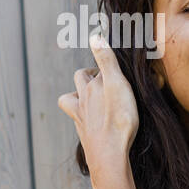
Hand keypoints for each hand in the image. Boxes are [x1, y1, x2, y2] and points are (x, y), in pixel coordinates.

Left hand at [57, 32, 138, 174]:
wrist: (109, 154)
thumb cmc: (116, 119)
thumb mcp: (116, 83)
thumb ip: (106, 60)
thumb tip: (94, 34)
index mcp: (91, 87)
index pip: (96, 68)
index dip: (105, 65)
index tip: (115, 66)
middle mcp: (83, 100)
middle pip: (80, 81)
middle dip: (88, 76)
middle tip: (102, 77)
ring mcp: (82, 118)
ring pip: (72, 101)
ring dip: (79, 96)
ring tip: (90, 98)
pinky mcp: (86, 135)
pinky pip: (80, 124)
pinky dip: (83, 119)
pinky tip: (92, 122)